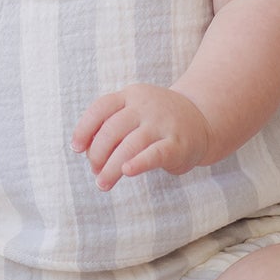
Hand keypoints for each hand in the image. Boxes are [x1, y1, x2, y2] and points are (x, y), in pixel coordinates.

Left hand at [71, 84, 213, 193]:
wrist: (202, 120)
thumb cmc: (157, 122)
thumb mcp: (135, 112)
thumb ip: (112, 126)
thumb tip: (85, 151)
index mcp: (131, 95)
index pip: (100, 108)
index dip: (84, 129)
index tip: (76, 149)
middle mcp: (145, 105)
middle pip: (112, 130)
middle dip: (97, 154)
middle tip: (96, 172)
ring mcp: (162, 123)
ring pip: (129, 145)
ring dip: (111, 167)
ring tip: (103, 183)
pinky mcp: (177, 143)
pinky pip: (155, 153)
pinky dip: (139, 162)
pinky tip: (127, 171)